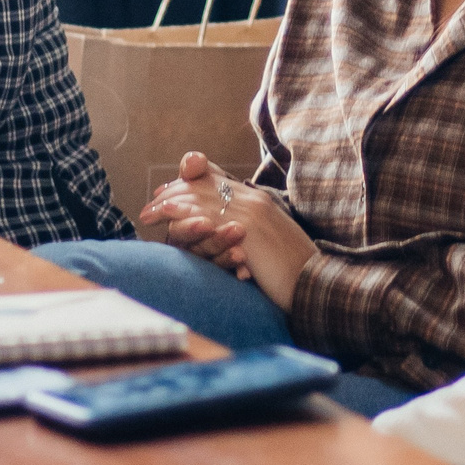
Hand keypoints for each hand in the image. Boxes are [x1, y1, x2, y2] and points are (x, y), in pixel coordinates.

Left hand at [138, 150, 320, 310]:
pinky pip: (209, 217)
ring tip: (150, 213)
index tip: (167, 196)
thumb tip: (228, 241)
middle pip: (205, 185)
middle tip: (151, 207)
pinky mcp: (246, 230)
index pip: (218, 179)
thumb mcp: (267, 247)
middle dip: (173, 193)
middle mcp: (254, 200)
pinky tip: (168, 222)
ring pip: (202, 198)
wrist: (314, 284)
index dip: (190, 184)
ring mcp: (250, 212)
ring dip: (172, 203)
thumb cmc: (292, 273)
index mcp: (260, 201)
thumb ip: (246, 235)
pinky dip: (185, 216)